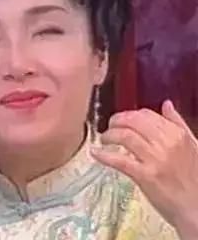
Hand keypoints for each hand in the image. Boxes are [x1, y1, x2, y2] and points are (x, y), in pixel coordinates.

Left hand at [91, 101, 197, 237]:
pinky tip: (95, 153)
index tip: (122, 121)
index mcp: (177, 134)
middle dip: (115, 122)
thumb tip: (167, 104)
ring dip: (108, 136)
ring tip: (104, 140)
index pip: (145, 114)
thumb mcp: (193, 146)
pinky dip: (104, 155)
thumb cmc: (195, 179)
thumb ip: (178, 124)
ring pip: (124, 136)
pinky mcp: (145, 176)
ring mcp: (155, 159)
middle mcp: (166, 143)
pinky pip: (119, 160)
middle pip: (131, 121)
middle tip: (109, 128)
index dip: (128, 116)